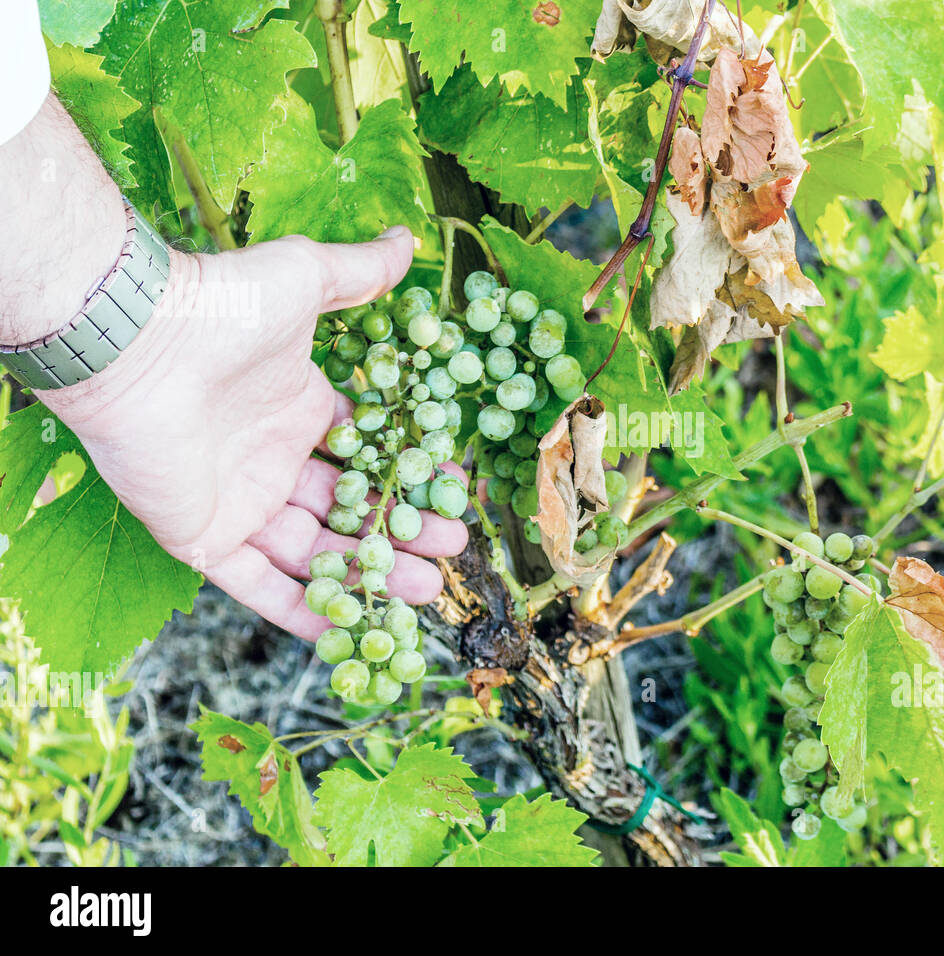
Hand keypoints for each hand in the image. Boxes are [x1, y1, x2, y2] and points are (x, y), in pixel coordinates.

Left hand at [39, 226, 467, 638]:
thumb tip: (406, 240)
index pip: (367, 456)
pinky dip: (300, 611)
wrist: (142, 344)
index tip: (455, 494)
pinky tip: (349, 629)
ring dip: (369, 575)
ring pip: (314, 553)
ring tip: (428, 591)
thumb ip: (360, 272)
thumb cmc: (225, 307)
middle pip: (349, 512)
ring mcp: (238, 504)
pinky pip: (256, 586)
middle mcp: (271, 460)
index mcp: (300, 410)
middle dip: (403, 534)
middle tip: (452, 552)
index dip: (410, 476)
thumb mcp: (306, 279)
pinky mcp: (202, 539)